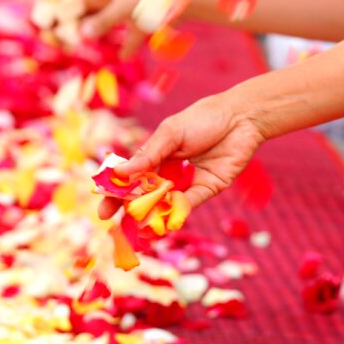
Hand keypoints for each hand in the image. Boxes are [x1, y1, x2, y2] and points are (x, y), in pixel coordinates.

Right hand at [47, 0, 181, 56]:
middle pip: (91, 1)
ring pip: (110, 18)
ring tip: (85, 35)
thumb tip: (83, 34)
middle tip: (57, 13)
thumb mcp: (126, 7)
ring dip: (99, 27)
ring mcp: (133, 6)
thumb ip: (105, 21)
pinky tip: (123, 57)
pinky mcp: (146, 19)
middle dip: (76, 8)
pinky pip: (132, 34)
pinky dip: (128, 45)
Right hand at [98, 95, 267, 217]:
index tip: (102, 210)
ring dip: (154, 215)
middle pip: (146, 195)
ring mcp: (188, 182)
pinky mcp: (208, 188)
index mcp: (156, 156)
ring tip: (140, 226)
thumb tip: (121, 173)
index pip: (131, 179)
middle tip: (116, 224)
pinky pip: (190, 203)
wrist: (240, 117)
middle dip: (131, 210)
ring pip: (167, 203)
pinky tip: (167, 218)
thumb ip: (148, 154)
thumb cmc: (203, 118)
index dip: (116, 194)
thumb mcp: (171, 133)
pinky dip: (178, 211)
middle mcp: (169, 172)